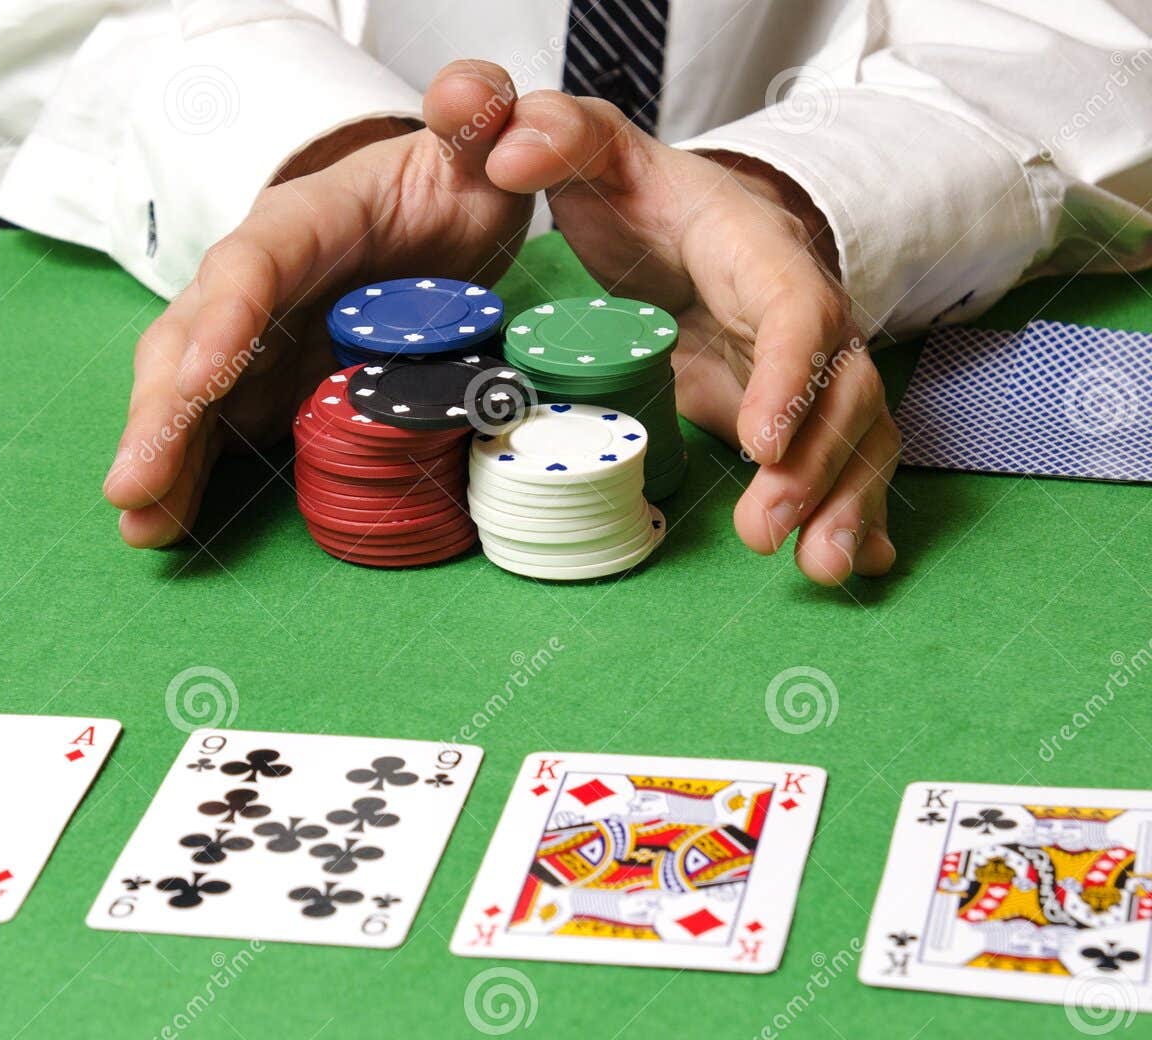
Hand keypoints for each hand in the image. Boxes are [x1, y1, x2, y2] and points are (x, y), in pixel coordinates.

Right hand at [103, 61, 533, 546]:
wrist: (445, 211)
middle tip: (133, 485)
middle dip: (162, 411)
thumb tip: (470, 99)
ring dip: (159, 454)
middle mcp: (260, 281)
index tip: (202, 380)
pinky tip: (163, 523)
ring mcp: (255, 338)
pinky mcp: (265, 383)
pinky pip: (216, 427)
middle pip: (192, 338)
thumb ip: (484, 114)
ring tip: (137, 522)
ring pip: (187, 391)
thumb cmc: (453, 176)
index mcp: (309, 219)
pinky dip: (189, 473)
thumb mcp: (480, 141)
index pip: (254, 263)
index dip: (223, 319)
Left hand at [485, 92, 898, 583]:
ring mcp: (805, 366)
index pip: (795, 308)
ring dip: (847, 501)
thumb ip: (558, 138)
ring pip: (855, 432)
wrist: (680, 215)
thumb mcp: (597, 149)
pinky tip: (861, 561)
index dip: (790, 373)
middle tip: (769, 531)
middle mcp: (800, 311)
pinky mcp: (793, 408)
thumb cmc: (642, 192)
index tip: (762, 439)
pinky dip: (857, 509)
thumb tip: (511, 151)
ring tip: (825, 569)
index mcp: (756, 251)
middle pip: (841, 388)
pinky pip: (842, 456)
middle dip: (819, 465)